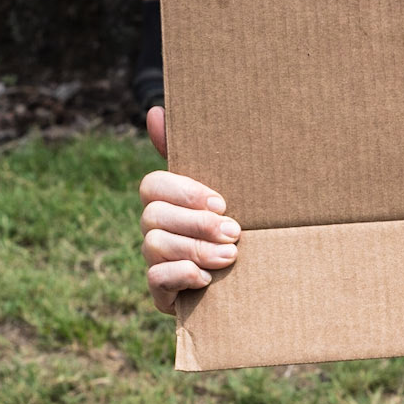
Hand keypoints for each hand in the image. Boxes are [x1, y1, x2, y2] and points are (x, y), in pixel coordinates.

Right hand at [139, 105, 239, 314]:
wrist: (251, 281)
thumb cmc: (232, 227)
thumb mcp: (223, 190)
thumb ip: (195, 154)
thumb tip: (155, 111)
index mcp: (167, 200)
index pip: (153, 184)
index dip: (184, 191)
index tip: (221, 202)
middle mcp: (154, 228)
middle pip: (153, 216)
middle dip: (196, 223)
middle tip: (234, 231)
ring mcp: (154, 260)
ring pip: (155, 245)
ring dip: (196, 249)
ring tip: (231, 255)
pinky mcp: (160, 292)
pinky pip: (155, 279)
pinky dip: (181, 275)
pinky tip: (206, 279)